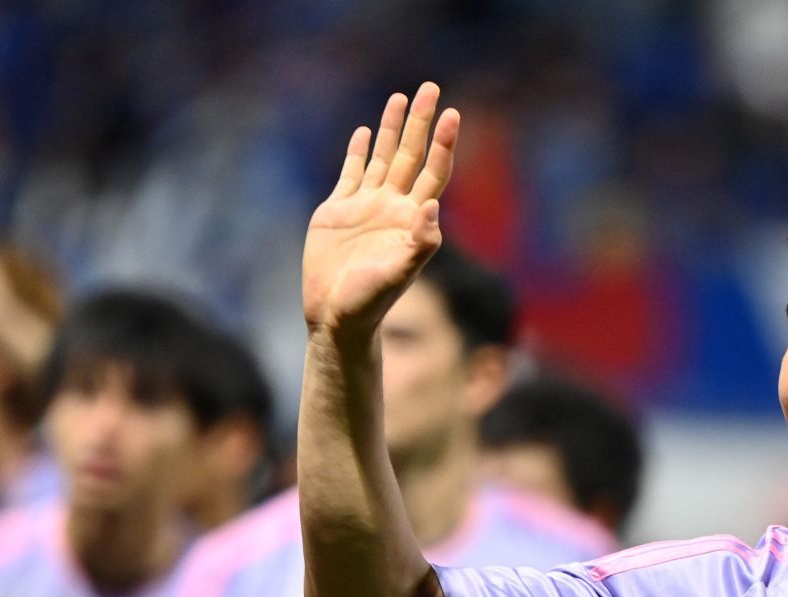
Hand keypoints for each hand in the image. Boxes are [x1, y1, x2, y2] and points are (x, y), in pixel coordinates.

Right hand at [301, 82, 459, 335]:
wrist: (336, 318)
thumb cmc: (370, 303)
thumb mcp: (397, 274)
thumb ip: (418, 245)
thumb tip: (432, 208)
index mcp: (411, 219)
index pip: (434, 172)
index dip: (442, 144)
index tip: (452, 114)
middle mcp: (392, 207)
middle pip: (411, 155)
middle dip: (420, 122)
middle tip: (430, 87)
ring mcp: (365, 207)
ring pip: (382, 158)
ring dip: (391, 129)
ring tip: (400, 98)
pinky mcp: (337, 212)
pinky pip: (351, 173)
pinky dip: (358, 152)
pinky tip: (364, 133)